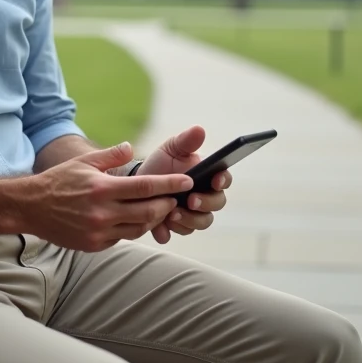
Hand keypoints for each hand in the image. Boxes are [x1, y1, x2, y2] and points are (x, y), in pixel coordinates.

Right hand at [26, 142, 192, 252]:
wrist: (31, 207)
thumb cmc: (60, 180)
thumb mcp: (84, 162)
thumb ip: (110, 155)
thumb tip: (131, 148)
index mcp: (102, 188)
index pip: (146, 187)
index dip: (170, 184)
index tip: (187, 181)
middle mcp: (102, 212)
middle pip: (148, 212)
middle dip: (167, 205)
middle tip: (176, 199)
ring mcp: (98, 231)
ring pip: (139, 229)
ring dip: (153, 220)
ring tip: (160, 210)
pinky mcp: (93, 245)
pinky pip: (122, 238)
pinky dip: (133, 229)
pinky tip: (137, 220)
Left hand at [136, 125, 232, 244]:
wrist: (137, 184)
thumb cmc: (160, 164)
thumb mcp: (171, 150)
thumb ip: (186, 141)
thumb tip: (199, 129)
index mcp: (208, 176)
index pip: (224, 179)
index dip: (223, 180)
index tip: (215, 180)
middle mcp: (205, 197)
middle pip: (217, 204)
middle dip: (206, 204)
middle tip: (191, 200)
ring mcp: (193, 214)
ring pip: (201, 222)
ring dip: (189, 220)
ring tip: (172, 214)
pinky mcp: (177, 226)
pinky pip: (180, 233)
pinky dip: (170, 231)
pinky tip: (161, 227)